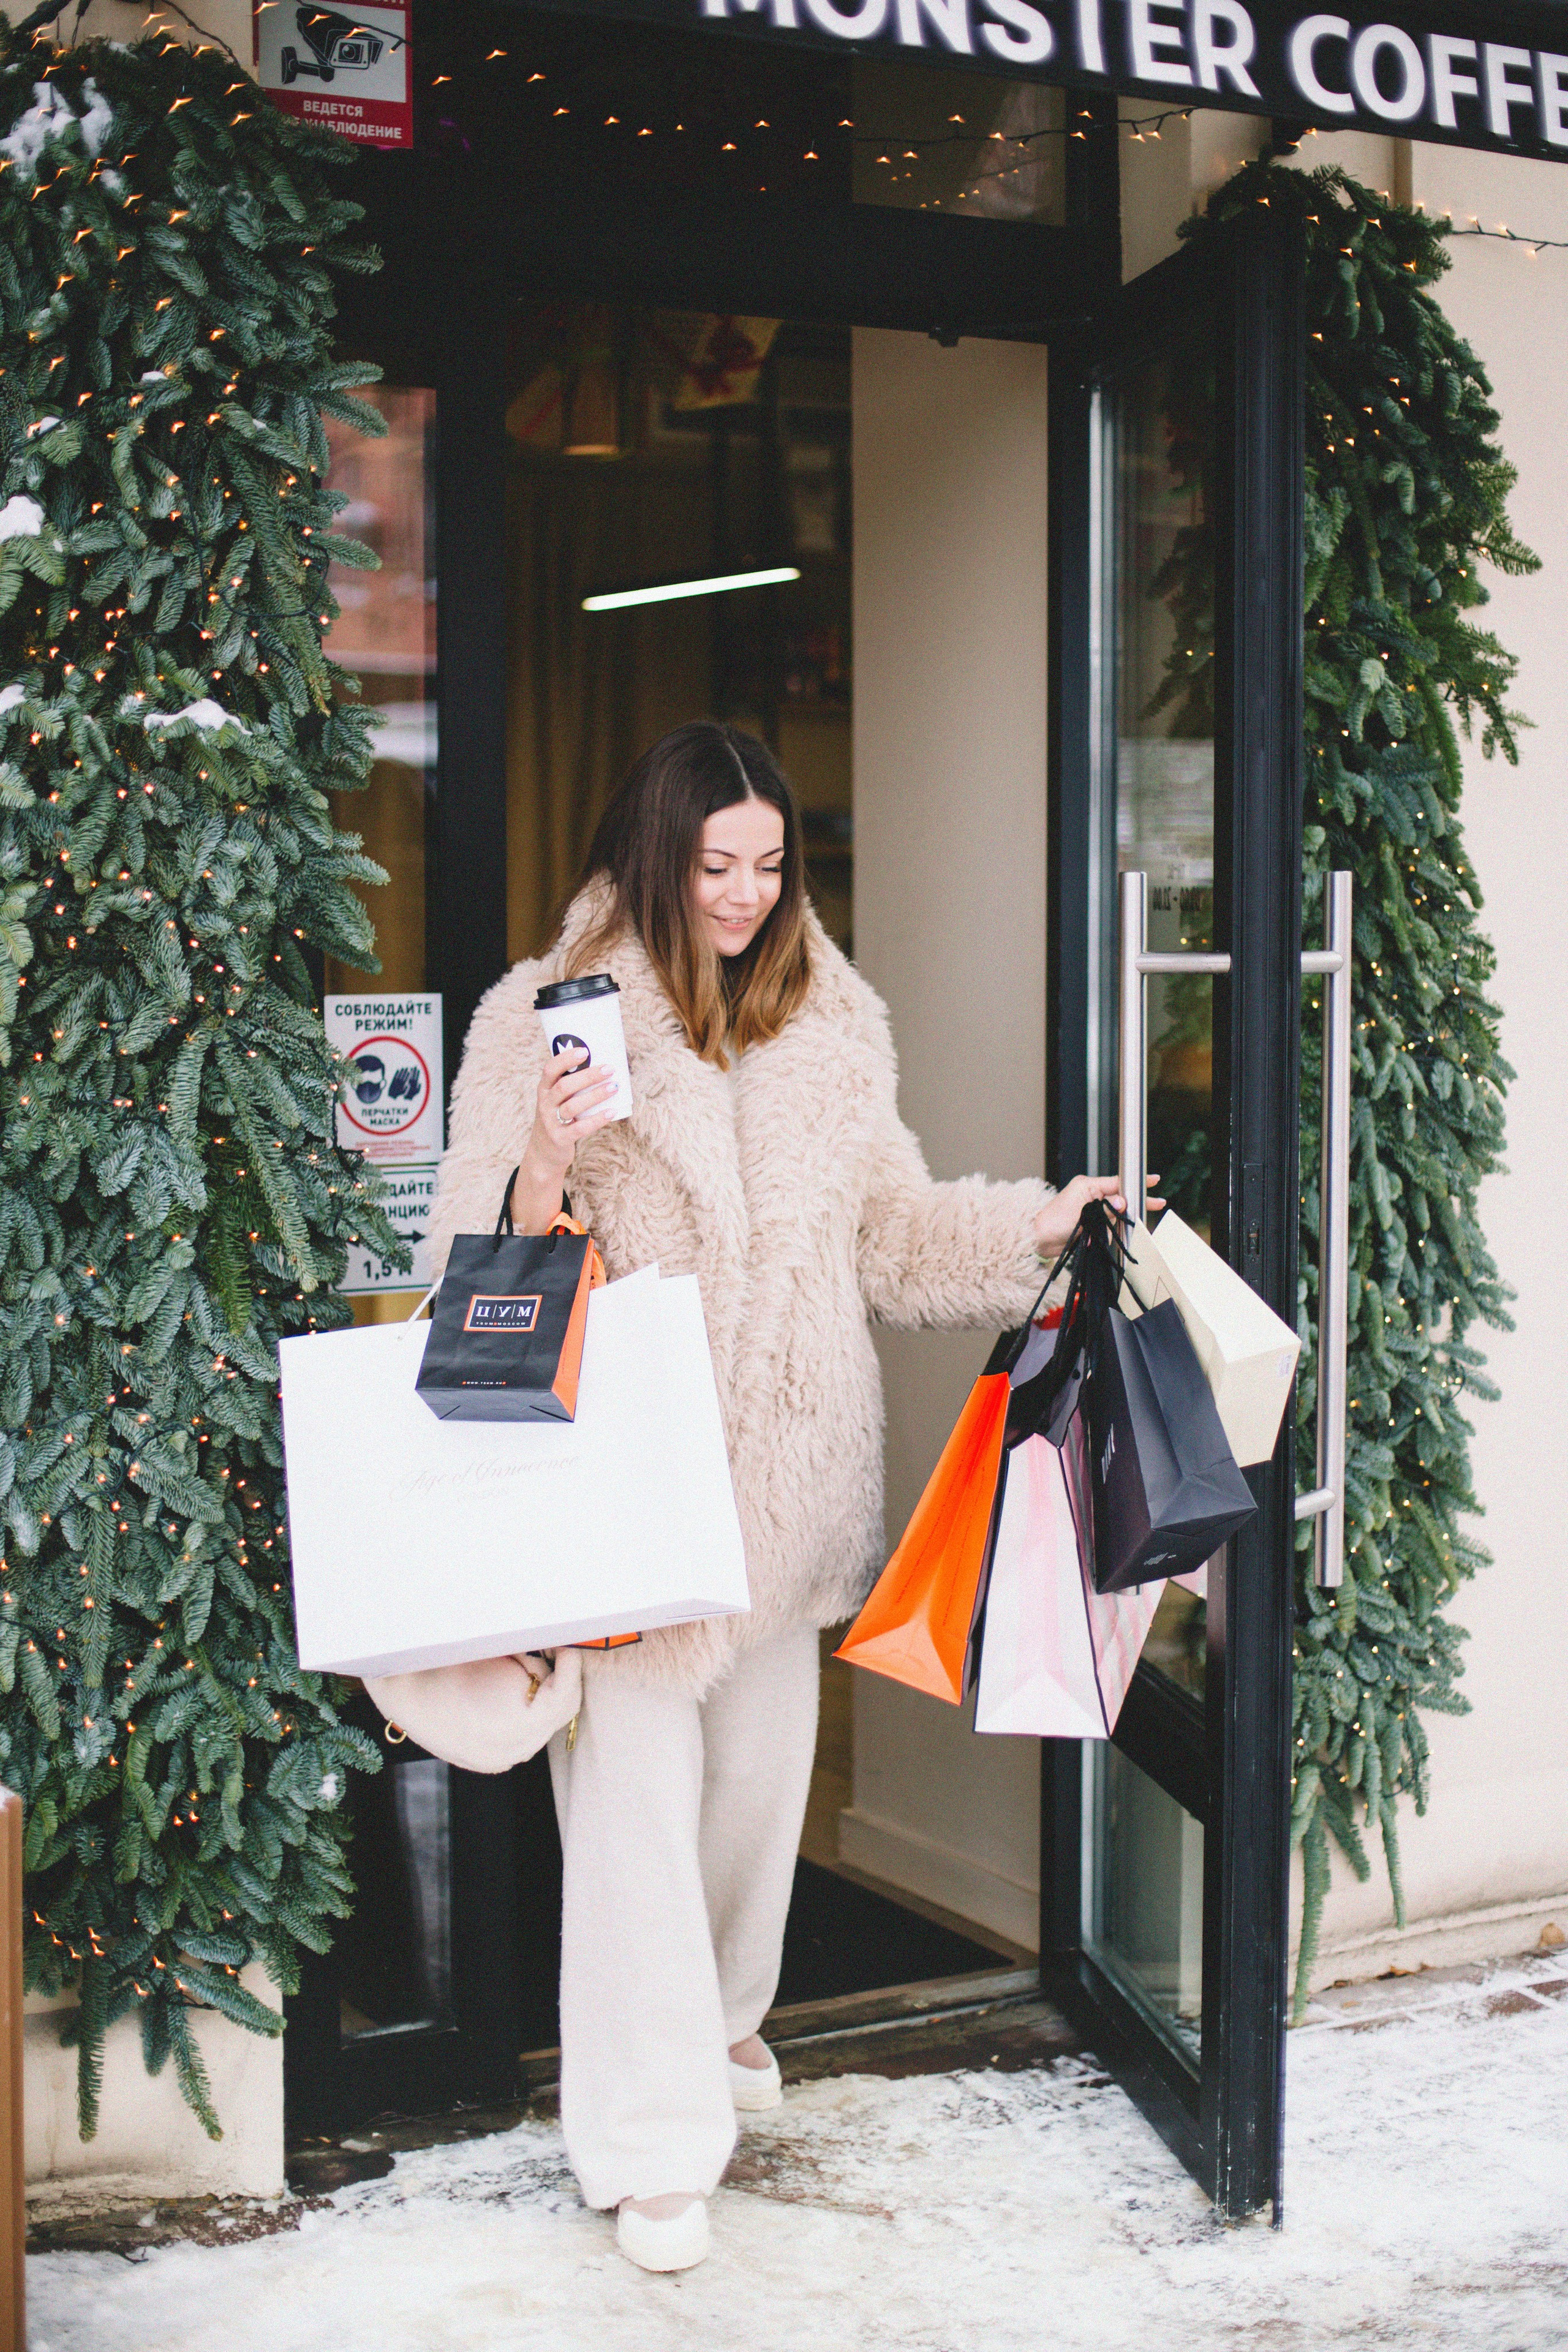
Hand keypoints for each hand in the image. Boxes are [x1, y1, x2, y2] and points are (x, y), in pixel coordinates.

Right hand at [508, 1048, 619, 1232]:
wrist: (543, 1154)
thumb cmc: (557, 1120)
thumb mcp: (556, 1101)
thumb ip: (571, 1086)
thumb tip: (603, 1067)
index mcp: (544, 1090)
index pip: (550, 1070)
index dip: (565, 1059)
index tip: (584, 1051)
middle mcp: (545, 1104)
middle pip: (564, 1086)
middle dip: (588, 1076)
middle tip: (609, 1069)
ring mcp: (550, 1122)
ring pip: (573, 1106)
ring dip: (595, 1095)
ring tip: (614, 1087)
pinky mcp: (559, 1139)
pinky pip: (580, 1128)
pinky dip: (597, 1119)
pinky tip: (612, 1112)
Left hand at [1033, 1174, 1164, 1260]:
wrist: (1040, 1239)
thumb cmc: (1054, 1222)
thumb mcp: (1083, 1212)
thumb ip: (1106, 1208)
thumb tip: (1124, 1203)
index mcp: (1088, 1185)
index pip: (1117, 1182)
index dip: (1135, 1183)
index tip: (1152, 1180)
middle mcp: (1091, 1194)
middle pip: (1120, 1196)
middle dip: (1135, 1203)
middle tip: (1157, 1203)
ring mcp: (1091, 1208)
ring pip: (1115, 1212)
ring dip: (1118, 1222)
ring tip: (1114, 1228)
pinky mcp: (1090, 1221)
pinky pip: (1108, 1224)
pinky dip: (1109, 1230)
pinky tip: (1102, 1236)